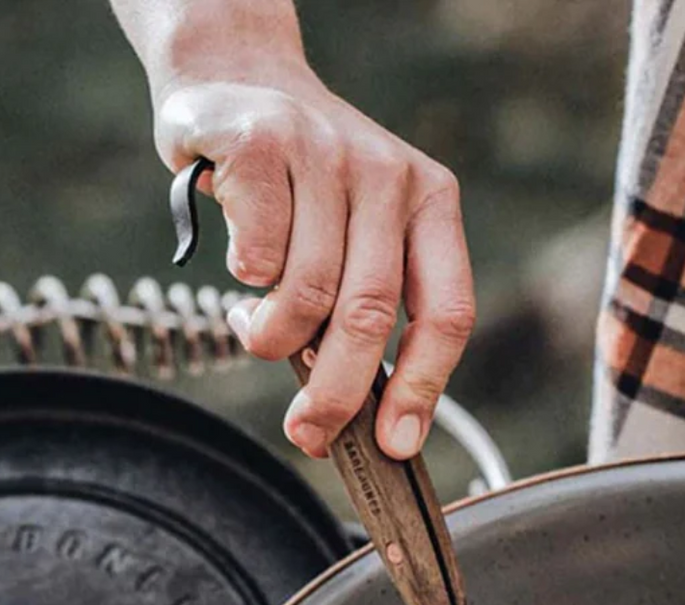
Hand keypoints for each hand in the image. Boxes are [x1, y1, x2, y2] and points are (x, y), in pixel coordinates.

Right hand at [155, 73, 474, 460]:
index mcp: (431, 203)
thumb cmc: (300, 187)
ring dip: (273, 338)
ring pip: (308, 294)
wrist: (237, 79)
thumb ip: (365, 306)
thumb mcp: (357, 234)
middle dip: (336, 394)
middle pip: (370, 316)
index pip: (447, 311)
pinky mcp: (263, 144)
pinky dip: (243, 284)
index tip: (396, 444)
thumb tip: (358, 418)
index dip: (424, 387)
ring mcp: (327, 153)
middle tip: (308, 434)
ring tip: (255, 332)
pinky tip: (240, 276)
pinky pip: (256, 257)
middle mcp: (388, 175)